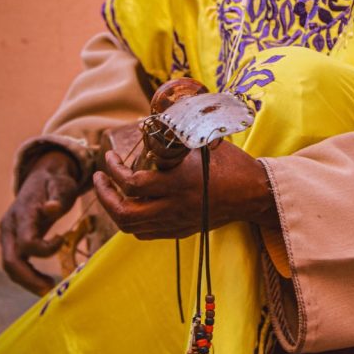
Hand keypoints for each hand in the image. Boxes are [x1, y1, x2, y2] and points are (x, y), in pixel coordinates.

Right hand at [0, 151, 80, 294]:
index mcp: (21, 213)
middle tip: (50, 289)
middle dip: (29, 279)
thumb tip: (51, 208)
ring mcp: (7, 235)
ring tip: (49, 288)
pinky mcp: (11, 241)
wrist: (42, 177)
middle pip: (11, 260)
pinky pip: (14, 263)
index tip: (63, 238)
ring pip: (10, 265)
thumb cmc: (55, 182)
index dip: (45, 248)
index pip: (26, 242)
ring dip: (27, 281)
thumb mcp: (62, 185)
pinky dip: (26, 275)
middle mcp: (9, 226)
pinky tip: (43, 281)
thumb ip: (58, 197)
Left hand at [93, 141, 277, 239]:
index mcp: (179, 183)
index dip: (113, 171)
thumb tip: (156, 120)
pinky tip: (131, 206)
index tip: (108, 157)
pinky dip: (132, 222)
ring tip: (109, 192)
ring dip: (114, 210)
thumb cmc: (233, 163)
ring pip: (133, 228)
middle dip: (104, 197)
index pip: (132, 184)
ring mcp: (177, 223)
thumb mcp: (205, 143)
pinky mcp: (181, 231)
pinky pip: (147, 234)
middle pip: (125, 214)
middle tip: (98, 178)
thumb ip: (180, 136)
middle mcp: (174, 207)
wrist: (255, 193)